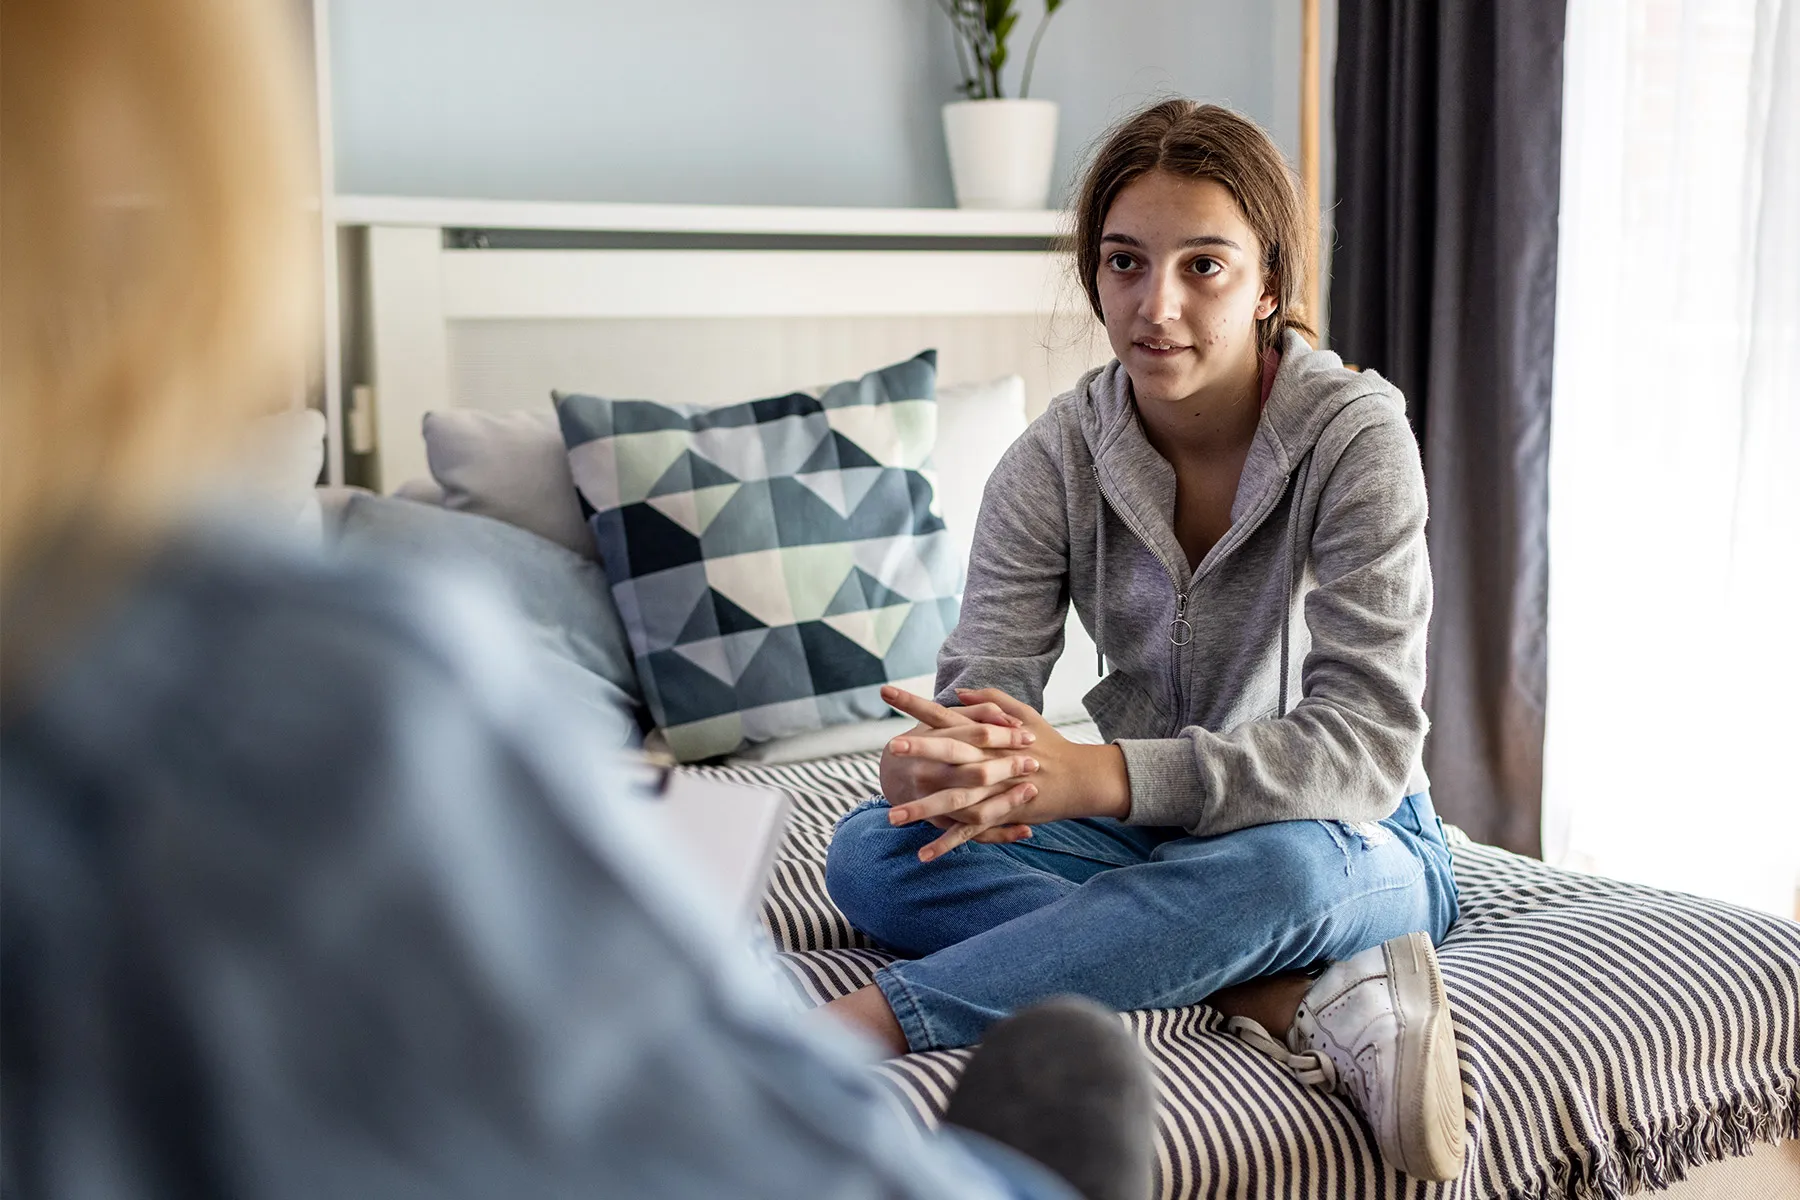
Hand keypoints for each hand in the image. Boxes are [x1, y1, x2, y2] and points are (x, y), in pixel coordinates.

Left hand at [882, 686, 1133, 860]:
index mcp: (986, 733)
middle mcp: (987, 758)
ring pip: (953, 799)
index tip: (886, 692)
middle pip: (950, 752)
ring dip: (922, 808)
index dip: (915, 703)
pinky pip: (970, 831)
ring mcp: (993, 788)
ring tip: (891, 816)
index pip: (945, 714)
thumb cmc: (1048, 742)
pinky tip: (923, 854)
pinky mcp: (1001, 813)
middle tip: (891, 749)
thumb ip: (989, 700)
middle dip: (921, 750)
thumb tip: (958, 691)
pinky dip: (947, 843)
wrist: (1078, 777)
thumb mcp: (1023, 712)